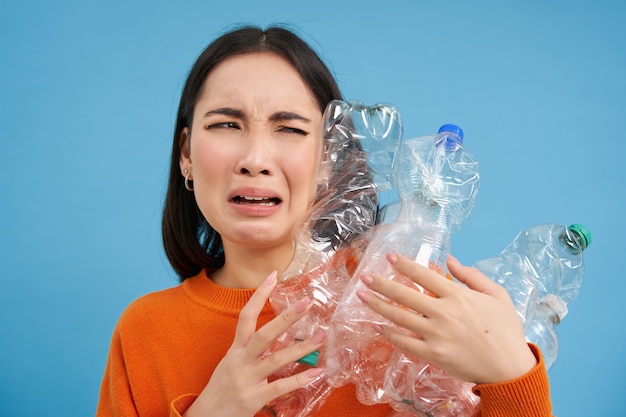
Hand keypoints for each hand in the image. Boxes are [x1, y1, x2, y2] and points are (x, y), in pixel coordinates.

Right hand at [184, 271, 326, 416]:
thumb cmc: (222, 388)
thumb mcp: (232, 363)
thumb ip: (251, 349)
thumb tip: (278, 334)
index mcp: (235, 349)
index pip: (246, 316)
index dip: (259, 295)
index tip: (273, 276)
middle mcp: (240, 361)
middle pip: (264, 335)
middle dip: (286, 318)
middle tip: (306, 302)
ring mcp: (247, 380)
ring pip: (276, 360)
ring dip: (301, 348)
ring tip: (321, 336)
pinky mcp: (253, 399)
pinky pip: (280, 387)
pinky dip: (300, 379)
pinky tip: (318, 372)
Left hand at [356, 253, 536, 383]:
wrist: (510, 368)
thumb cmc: (506, 329)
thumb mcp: (497, 295)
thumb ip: (472, 276)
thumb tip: (449, 260)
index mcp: (458, 296)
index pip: (424, 275)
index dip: (404, 264)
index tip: (389, 257)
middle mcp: (443, 313)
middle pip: (404, 294)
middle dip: (381, 283)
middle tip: (364, 276)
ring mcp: (436, 334)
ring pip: (399, 316)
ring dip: (378, 305)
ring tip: (361, 296)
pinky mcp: (433, 354)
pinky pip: (405, 342)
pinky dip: (389, 334)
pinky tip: (376, 326)